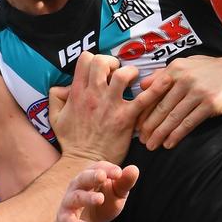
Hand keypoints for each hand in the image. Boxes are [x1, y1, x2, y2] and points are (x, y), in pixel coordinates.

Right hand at [49, 52, 170, 162]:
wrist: (84, 162)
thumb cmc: (72, 141)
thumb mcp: (55, 117)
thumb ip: (56, 97)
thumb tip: (64, 86)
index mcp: (77, 93)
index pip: (85, 59)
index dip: (94, 59)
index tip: (101, 70)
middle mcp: (94, 95)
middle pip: (103, 61)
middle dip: (111, 62)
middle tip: (116, 72)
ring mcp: (110, 106)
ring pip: (122, 74)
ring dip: (130, 72)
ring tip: (132, 79)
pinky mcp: (126, 118)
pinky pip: (143, 99)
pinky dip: (156, 89)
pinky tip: (166, 83)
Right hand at [56, 162, 138, 221]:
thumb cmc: (103, 205)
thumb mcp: (117, 194)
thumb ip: (124, 183)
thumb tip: (134, 168)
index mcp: (90, 176)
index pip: (98, 168)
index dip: (108, 169)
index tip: (119, 173)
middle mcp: (77, 186)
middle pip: (83, 178)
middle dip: (92, 176)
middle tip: (102, 176)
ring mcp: (69, 202)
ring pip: (77, 197)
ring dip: (87, 198)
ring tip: (100, 199)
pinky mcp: (65, 219)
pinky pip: (68, 221)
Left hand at [136, 54, 221, 149]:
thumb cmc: (216, 71)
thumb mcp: (190, 65)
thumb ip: (166, 73)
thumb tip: (143, 84)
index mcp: (176, 68)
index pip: (153, 93)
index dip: (143, 111)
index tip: (136, 125)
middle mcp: (184, 78)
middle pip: (161, 106)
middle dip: (149, 126)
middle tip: (141, 141)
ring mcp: (197, 91)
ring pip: (173, 116)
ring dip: (160, 133)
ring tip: (152, 146)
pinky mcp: (210, 103)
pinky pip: (189, 122)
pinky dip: (177, 134)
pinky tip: (169, 143)